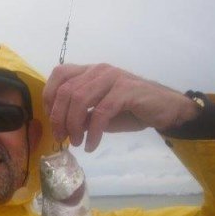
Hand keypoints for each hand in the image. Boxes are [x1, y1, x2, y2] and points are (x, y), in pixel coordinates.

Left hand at [43, 64, 200, 151]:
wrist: (164, 109)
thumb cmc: (130, 111)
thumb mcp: (99, 114)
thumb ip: (80, 115)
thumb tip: (61, 126)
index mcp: (90, 72)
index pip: (59, 75)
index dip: (49, 98)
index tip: (51, 121)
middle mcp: (99, 70)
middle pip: (66, 90)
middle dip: (59, 118)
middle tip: (62, 138)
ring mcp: (113, 78)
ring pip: (80, 99)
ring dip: (74, 125)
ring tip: (77, 143)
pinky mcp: (126, 90)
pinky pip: (101, 112)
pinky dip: (93, 132)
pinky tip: (92, 145)